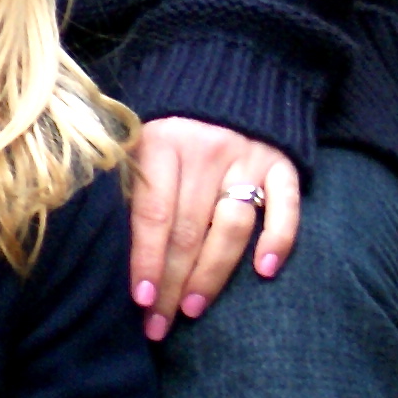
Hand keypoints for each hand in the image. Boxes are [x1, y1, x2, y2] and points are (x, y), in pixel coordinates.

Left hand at [127, 114, 302, 342]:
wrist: (229, 72)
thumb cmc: (172, 122)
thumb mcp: (141, 140)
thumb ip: (132, 185)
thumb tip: (112, 249)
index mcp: (163, 145)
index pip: (153, 215)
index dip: (146, 260)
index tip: (140, 300)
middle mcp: (207, 152)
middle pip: (189, 231)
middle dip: (172, 283)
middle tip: (159, 326)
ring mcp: (249, 158)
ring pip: (231, 227)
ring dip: (212, 275)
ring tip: (193, 310)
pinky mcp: (283, 163)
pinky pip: (284, 207)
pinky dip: (278, 240)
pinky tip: (264, 271)